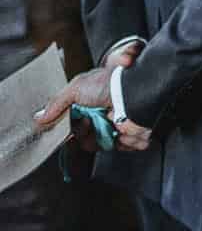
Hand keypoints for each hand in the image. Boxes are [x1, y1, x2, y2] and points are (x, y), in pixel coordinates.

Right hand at [33, 54, 151, 152]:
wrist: (132, 90)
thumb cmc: (108, 84)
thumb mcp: (75, 88)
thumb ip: (56, 104)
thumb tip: (40, 118)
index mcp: (91, 105)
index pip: (75, 126)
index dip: (73, 129)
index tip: (73, 126)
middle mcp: (103, 116)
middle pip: (86, 138)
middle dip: (86, 133)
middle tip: (91, 121)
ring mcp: (117, 126)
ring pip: (100, 145)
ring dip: (102, 137)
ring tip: (108, 122)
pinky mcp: (131, 134)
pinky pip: (120, 147)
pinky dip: (120, 141)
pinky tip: (121, 129)